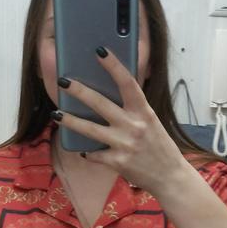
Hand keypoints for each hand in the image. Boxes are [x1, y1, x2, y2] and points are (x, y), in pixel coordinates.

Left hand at [53, 47, 186, 195]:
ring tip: (56, 114)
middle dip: (79, 91)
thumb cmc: (159, 146)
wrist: (170, 176)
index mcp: (144, 111)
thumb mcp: (151, 122)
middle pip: (101, 103)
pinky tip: (82, 151)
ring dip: (71, 121)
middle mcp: (134, 125)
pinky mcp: (118, 162)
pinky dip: (88, 153)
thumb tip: (110, 94)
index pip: (128, 83)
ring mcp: (124, 144)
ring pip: (91, 129)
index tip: (100, 51)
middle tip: (63, 81)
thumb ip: (133, 110)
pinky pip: (95, 155)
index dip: (113, 66)